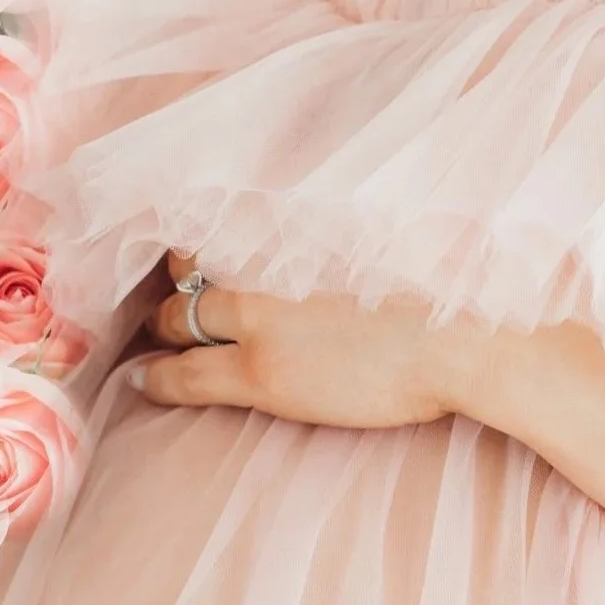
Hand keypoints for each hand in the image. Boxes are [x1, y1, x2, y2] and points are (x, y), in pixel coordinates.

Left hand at [124, 250, 501, 432]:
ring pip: (179, 320)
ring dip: (162, 329)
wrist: (461, 336)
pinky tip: (144, 379)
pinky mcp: (261, 372)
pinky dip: (158, 377)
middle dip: (174, 284)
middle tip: (161, 300)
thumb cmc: (441, 288)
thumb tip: (323, 239)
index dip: (196, 243)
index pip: (219, 224)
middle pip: (191, 269)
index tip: (186, 252)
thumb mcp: (382, 236)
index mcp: (295, 228)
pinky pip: (185, 376)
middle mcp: (267, 264)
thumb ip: (334, 236)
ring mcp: (259, 320)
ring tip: (148, 342)